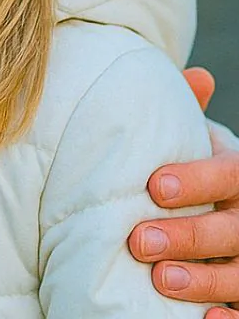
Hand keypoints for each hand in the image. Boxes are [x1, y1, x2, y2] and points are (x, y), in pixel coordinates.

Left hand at [127, 68, 238, 316]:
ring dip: (206, 280)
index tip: (154, 185)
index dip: (198, 180)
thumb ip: (188, 111)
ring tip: (161, 282)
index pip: (232, 174)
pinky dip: (231, 317)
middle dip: (190, 236)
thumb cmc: (193, 172)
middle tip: (140, 240)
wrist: (212, 207)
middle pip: (236, 229)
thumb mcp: (195, 142)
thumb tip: (198, 76)